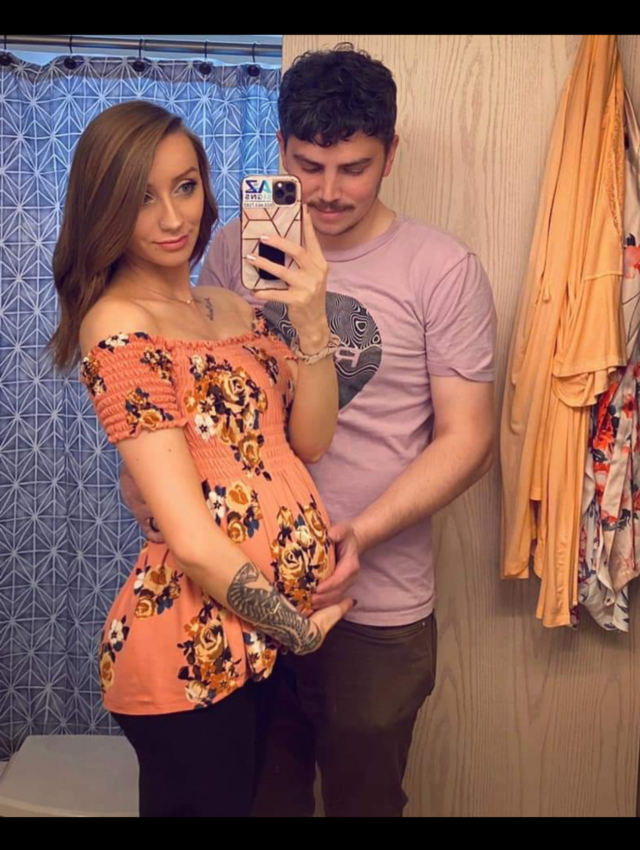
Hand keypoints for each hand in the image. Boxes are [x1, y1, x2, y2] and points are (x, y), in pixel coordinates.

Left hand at [249, 204, 329, 350]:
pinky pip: (277, 294)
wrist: (315, 323)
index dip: (307, 225)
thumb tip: (282, 243)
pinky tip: (254, 290)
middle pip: (298, 252)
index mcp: (320, 264)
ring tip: (251, 258)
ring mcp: (308, 288)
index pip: (312, 241)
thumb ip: (304, 262)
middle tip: (263, 237)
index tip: (301, 208)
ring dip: (265, 263)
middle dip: (280, 242)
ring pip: (284, 271)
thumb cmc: (309, 296)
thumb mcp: (313, 276)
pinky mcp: (298, 301)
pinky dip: (264, 292)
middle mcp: (316, 273)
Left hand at [312, 522, 360, 609]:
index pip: (340, 578)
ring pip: (335, 598)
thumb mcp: (343, 530)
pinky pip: (332, 598)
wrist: (353, 542)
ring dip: (322, 603)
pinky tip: (311, 606)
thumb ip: (338, 532)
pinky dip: (323, 604)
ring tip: (308, 605)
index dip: (329, 585)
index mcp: (351, 565)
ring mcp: (346, 584)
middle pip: (337, 592)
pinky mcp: (340, 587)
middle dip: (323, 598)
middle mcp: (350, 577)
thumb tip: (331, 535)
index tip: (317, 589)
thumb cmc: (346, 536)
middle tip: (308, 600)